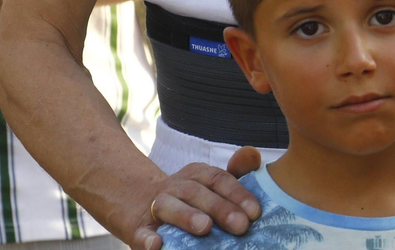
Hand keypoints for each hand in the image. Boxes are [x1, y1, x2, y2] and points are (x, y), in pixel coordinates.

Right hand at [131, 149, 262, 249]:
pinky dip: (148, 239)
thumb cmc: (189, 202)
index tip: (255, 212)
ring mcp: (154, 207)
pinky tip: (156, 246)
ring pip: (168, 206)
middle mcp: (175, 187)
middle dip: (219, 207)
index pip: (217, 178)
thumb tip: (253, 154)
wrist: (142, 210)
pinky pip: (142, 233)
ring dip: (186, 216)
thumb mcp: (210, 186)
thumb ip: (234, 175)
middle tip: (241, 225)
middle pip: (196, 191)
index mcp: (195, 176)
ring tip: (205, 227)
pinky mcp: (139, 230)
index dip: (237, 193)